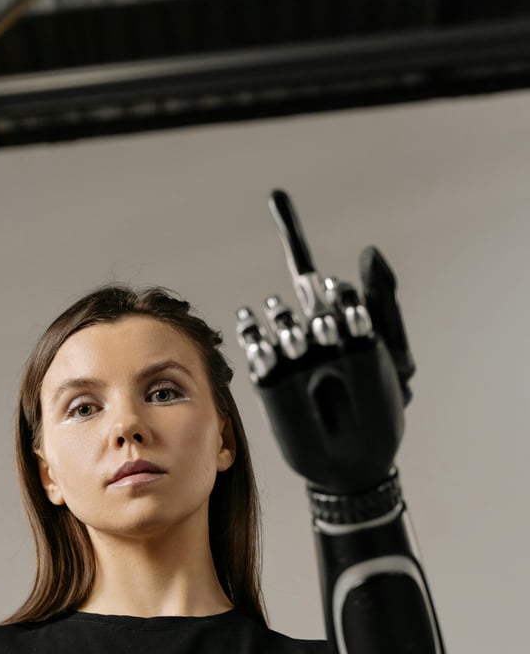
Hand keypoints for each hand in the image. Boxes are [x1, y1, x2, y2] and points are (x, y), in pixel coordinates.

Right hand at [236, 191, 416, 494]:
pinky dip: (255, 337)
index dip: (294, 236)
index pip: (314, 275)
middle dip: (308, 299)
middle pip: (299, 296)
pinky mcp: (272, 380)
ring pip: (281, 321)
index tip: (275, 197)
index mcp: (340, 319)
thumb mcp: (397, 353)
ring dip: (285, 319)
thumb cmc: (387, 404)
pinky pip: (258, 350)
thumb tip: (368, 252)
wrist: (362, 456)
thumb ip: (383, 302)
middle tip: (328, 324)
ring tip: (302, 338)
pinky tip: (256, 329)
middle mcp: (311, 332)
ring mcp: (290, 355)